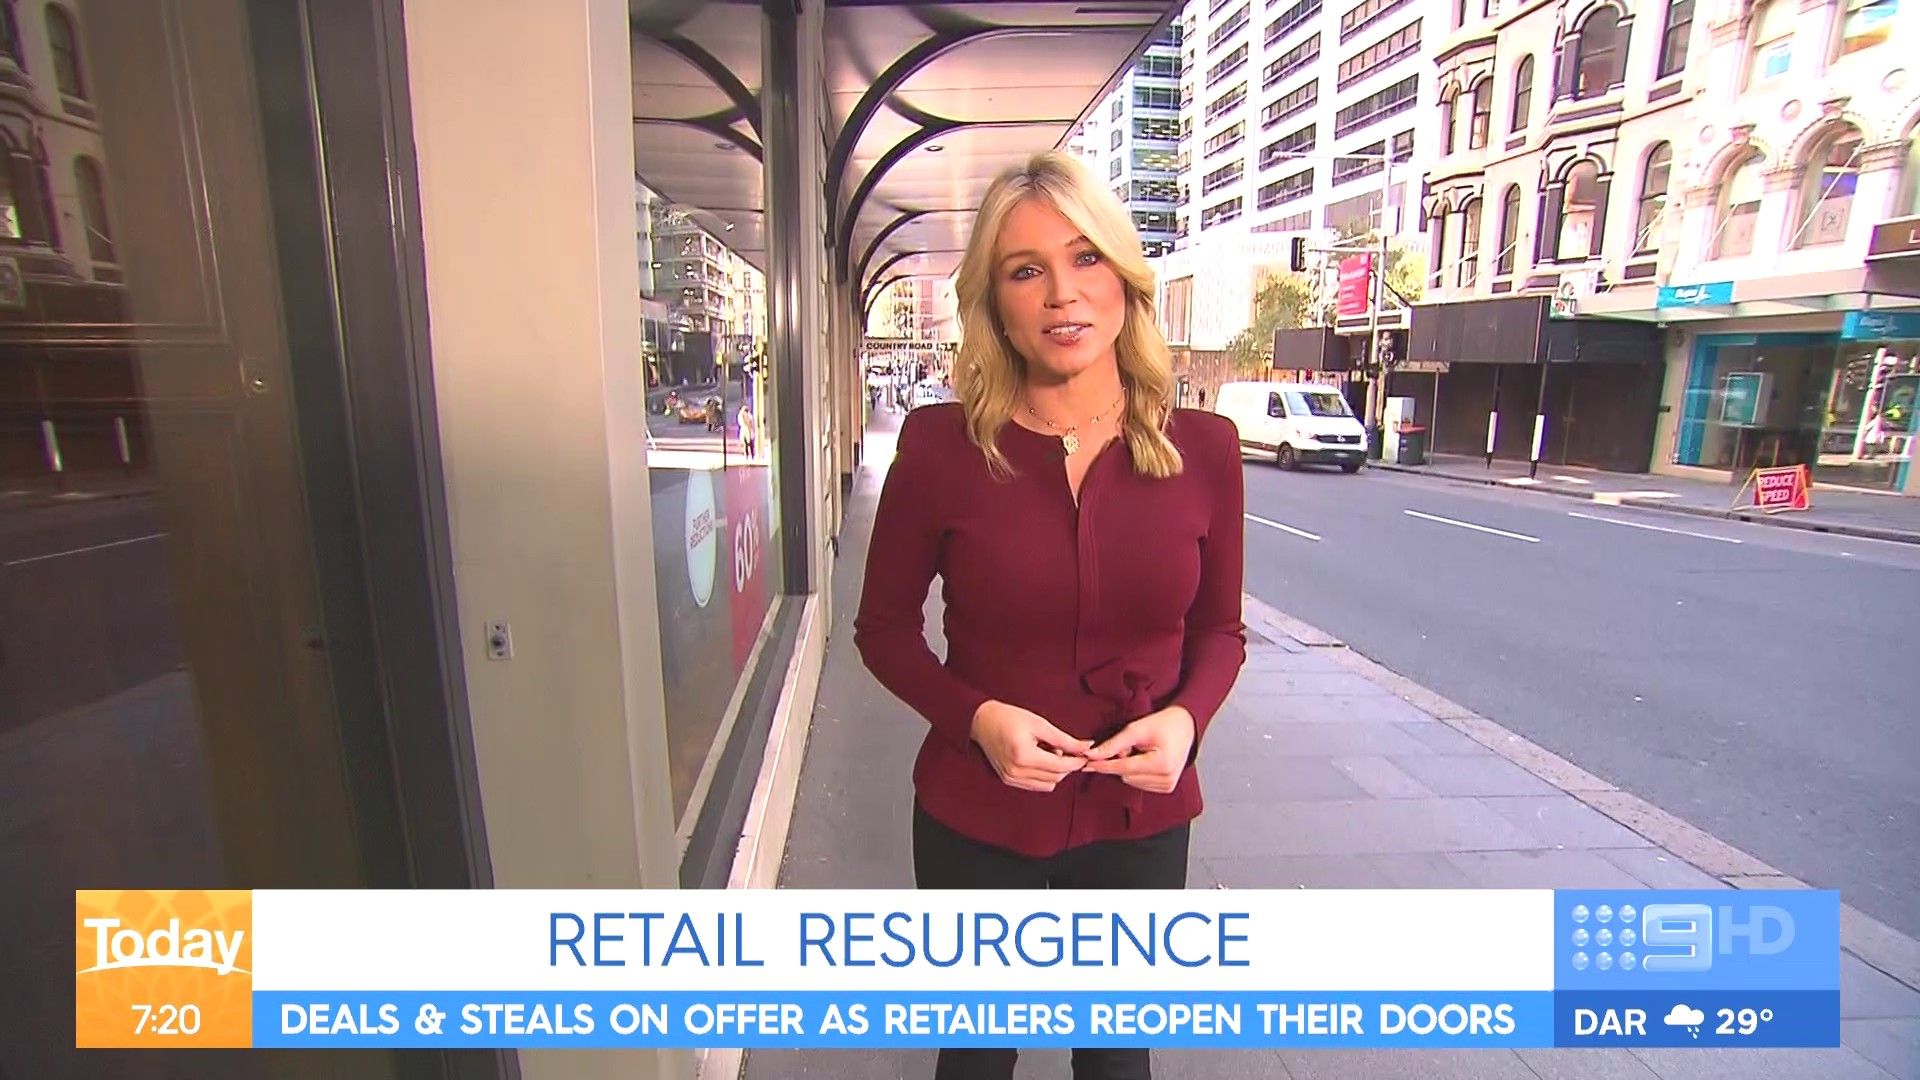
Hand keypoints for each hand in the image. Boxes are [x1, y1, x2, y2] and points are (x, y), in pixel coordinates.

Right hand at [970, 700, 1091, 792]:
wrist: (982, 721)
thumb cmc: (1010, 718)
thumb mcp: (1039, 724)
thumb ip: (1064, 739)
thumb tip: (1087, 747)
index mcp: (1024, 756)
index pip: (1060, 767)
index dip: (1076, 761)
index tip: (1086, 753)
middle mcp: (1016, 771)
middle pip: (1056, 778)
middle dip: (1066, 766)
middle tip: (1065, 748)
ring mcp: (1011, 778)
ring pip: (1047, 784)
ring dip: (1055, 772)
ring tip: (1049, 752)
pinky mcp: (1008, 780)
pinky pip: (1035, 785)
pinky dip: (1044, 776)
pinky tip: (1040, 760)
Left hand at [1082, 706, 1195, 794]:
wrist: (1186, 726)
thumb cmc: (1163, 723)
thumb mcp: (1137, 729)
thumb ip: (1114, 744)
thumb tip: (1092, 755)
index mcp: (1161, 764)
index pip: (1123, 768)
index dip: (1103, 765)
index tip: (1086, 763)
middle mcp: (1166, 779)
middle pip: (1125, 776)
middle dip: (1120, 762)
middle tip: (1130, 745)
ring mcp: (1168, 785)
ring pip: (1130, 781)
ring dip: (1128, 767)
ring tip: (1140, 751)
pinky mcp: (1167, 787)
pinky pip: (1139, 783)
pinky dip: (1136, 772)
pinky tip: (1145, 759)